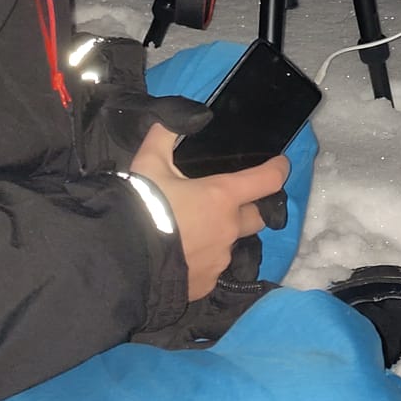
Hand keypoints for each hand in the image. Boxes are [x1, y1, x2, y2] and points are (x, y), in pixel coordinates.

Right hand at [129, 125, 290, 301]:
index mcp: (222, 196)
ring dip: (219, 235)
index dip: (278, 169)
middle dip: (250, 208)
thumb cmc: (140, 206)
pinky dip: (202, 260)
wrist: (119, 257)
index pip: (267, 180)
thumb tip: (178, 116)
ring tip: (190, 232)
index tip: (280, 164)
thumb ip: (166, 134)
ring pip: (230, 244)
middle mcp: (229, 229)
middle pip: (257, 217)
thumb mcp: (149, 162)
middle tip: (228, 203)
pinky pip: (211, 268)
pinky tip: (180, 255)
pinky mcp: (206, 284)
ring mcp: (220, 260)